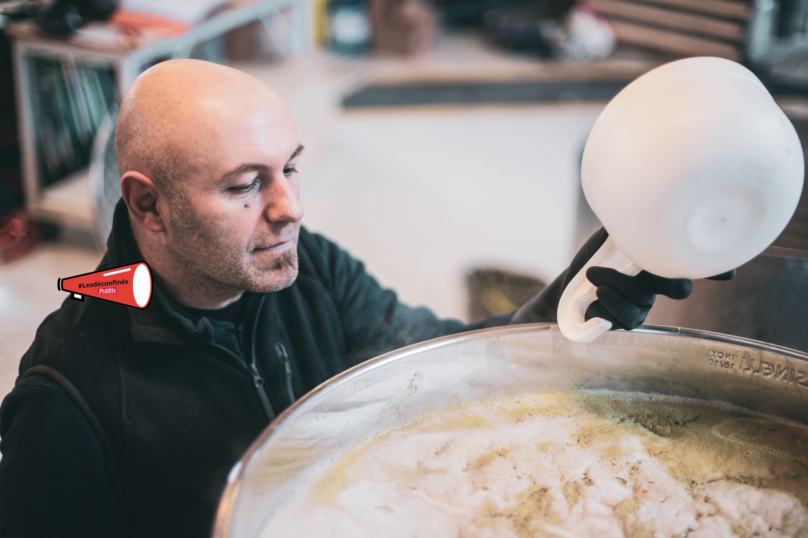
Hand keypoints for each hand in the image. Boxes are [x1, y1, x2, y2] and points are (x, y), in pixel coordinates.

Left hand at [509, 227, 735, 328]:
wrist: (564, 290)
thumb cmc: (591, 260)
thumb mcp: (606, 239)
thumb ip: (625, 227)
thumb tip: (639, 204)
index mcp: (654, 261)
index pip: (686, 262)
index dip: (711, 267)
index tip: (729, 270)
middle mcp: (654, 284)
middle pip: (679, 287)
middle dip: (675, 283)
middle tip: (675, 284)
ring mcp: (643, 305)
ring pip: (644, 299)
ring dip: (616, 285)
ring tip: (595, 276)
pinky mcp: (627, 322)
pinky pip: (628, 318)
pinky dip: (609, 304)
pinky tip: (597, 296)